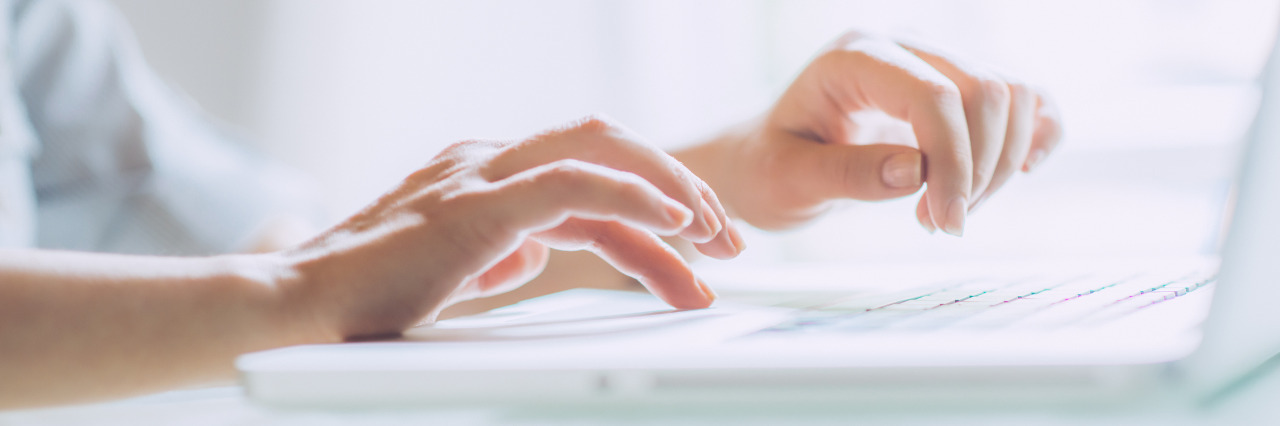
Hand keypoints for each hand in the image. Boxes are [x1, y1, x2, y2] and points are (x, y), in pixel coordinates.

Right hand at [276, 116, 738, 339]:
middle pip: (608, 152)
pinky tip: (673, 223)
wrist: (292, 312)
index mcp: (485, 177)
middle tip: (728, 241)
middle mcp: (487, 161)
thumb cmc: (363, 301)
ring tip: (715, 237)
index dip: (651, 217)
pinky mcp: (474, 204)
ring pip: (601, 153)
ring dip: (669, 191)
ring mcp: (480, 175)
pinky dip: (631, 198)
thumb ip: (494, 254)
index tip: (695, 258)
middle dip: (676, 189)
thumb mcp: (451, 273)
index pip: (591, 185)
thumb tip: (527, 257)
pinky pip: (572, 185)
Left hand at [678, 31, 1062, 233]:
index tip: (943, 223)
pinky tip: (1018, 174)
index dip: (953, 163)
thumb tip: (918, 172)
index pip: (932, 95)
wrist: (768, 159)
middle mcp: (902, 45)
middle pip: (985, 90)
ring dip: (1003, 164)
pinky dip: (1034, 136)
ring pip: (1014, 95)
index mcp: (853, 57)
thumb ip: (847, 174)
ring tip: (952, 210)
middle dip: (980, 169)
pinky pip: (1026, 98)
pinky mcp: (957, 85)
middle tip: (942, 224)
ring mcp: (936, 59)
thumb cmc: (771, 168)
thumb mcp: (788, 181)